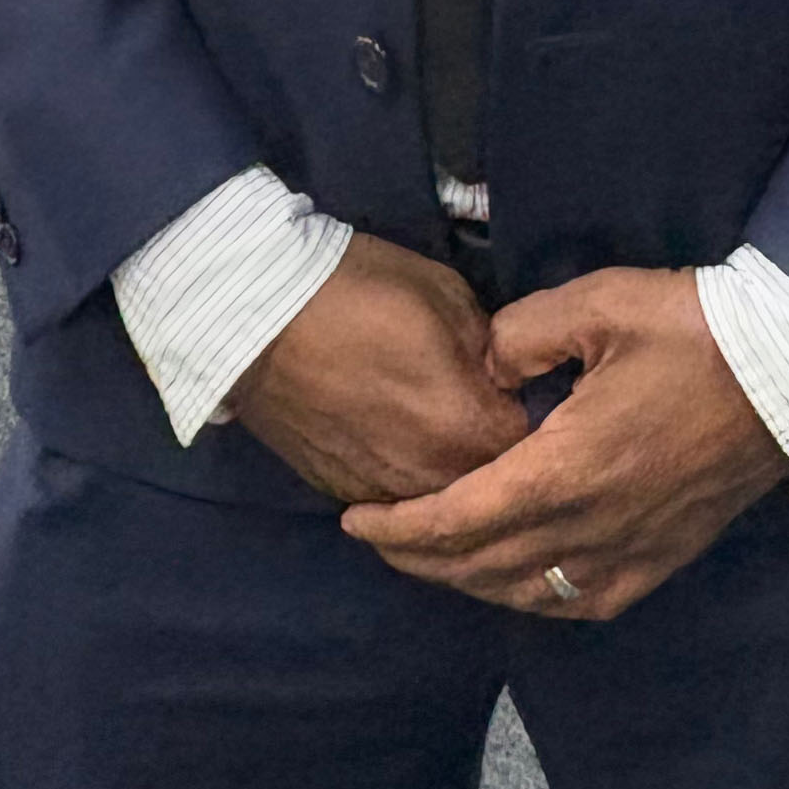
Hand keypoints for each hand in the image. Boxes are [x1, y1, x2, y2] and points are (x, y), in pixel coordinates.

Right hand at [229, 232, 527, 507]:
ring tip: (434, 421)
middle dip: (495, 450)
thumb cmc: (360, 291)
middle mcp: (431, 480)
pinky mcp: (340, 493)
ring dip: (448, 467)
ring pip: (440, 496)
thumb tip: (499, 376)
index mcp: (469, 429)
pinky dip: (402, 472)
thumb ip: (490, 349)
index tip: (520, 389)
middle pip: (489, 482)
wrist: (254, 313)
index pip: (534, 444)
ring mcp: (382, 494)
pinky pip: (393, 495)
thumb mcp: (449, 295)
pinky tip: (392, 435)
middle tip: (481, 405)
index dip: (531, 413)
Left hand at [343, 269, 788, 621]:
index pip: (459, 519)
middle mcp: (594, 527)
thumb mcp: (598, 304)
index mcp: (567, 469)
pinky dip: (536, 597)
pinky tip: (522, 579)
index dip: (400, 528)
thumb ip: (522, 333)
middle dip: (421, 559)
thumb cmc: (696, 331)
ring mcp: (633, 551)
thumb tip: (485, 365)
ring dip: (471, 580)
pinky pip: (584, 600)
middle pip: (484, 567)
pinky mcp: (665, 557)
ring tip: (436, 556)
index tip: (357, 519)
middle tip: (378, 539)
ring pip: (529, 593)